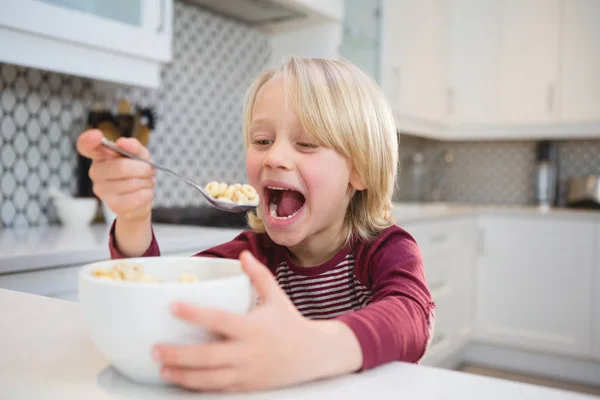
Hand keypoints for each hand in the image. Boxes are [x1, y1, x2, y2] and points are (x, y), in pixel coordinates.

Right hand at [76, 129, 154, 222]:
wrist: (140, 199)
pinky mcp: (113, 205)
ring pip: (132, 183)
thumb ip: (133, 146)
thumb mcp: (140, 156)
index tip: (97, 136)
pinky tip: (145, 192)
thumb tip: (123, 142)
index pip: (85, 145)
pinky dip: (148, 193)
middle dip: (143, 168)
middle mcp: (96, 171)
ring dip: (147, 181)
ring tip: (146, 182)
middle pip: (121, 167)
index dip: (89, 140)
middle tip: (149, 170)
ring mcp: (102, 189)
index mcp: (100, 155)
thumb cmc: (138, 173)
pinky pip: (137, 196)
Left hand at [153, 251, 362, 391]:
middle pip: (206, 356)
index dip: (194, 314)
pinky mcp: (247, 386)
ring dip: (183, 376)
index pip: (218, 320)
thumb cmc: (291, 323)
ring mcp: (246, 373)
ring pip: (209, 378)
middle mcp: (247, 352)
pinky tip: (182, 382)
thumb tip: (243, 254)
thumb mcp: (276, 296)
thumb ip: (259, 275)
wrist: (313, 355)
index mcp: (252, 328)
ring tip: (162, 370)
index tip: (173, 307)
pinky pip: (218, 389)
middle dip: (178, 355)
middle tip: (155, 349)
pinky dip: (198, 387)